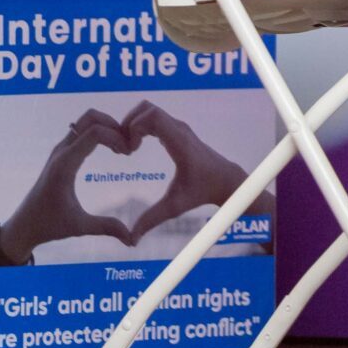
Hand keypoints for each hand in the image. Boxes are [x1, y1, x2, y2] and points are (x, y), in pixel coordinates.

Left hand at [0, 109, 136, 261]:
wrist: (23, 226)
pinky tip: (111, 150)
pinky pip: (83, 131)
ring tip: (122, 147)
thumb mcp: (79, 226)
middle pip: (90, 118)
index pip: (94, 133)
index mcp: (64, 165)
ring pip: (86, 122)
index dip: (116, 136)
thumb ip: (106, 228)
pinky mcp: (61, 153)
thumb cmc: (49, 225)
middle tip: (128, 144)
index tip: (129, 153)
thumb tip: (132, 239)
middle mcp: (61, 152)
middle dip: (114, 124)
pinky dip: (100, 132)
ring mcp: (60, 150)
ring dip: (107, 127)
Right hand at [122, 100, 262, 241]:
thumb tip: (131, 239)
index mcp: (179, 142)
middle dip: (129, 123)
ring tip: (128, 146)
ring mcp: (179, 127)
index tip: (129, 150)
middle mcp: (179, 129)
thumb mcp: (175, 206)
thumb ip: (152, 219)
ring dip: (134, 123)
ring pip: (150, 110)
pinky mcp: (177, 130)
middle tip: (123, 147)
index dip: (134, 126)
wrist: (225, 180)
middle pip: (148, 109)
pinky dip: (141, 125)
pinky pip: (154, 117)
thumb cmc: (202, 191)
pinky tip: (136, 146)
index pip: (153, 117)